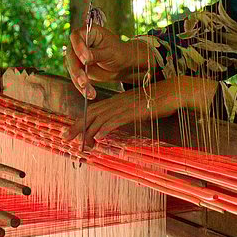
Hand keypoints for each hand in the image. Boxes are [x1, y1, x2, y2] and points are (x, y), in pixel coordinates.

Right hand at [65, 25, 151, 98]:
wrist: (123, 64)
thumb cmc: (119, 52)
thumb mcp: (110, 52)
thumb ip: (96, 54)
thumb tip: (84, 58)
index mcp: (88, 32)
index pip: (76, 37)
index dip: (78, 47)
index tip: (85, 60)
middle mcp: (79, 42)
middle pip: (71, 55)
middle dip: (77, 70)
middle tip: (84, 81)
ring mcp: (77, 56)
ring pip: (72, 69)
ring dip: (79, 82)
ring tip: (89, 93)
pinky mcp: (79, 68)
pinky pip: (76, 78)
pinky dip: (81, 87)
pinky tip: (89, 94)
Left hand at [65, 76, 216, 146]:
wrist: (171, 91)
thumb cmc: (156, 100)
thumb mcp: (136, 108)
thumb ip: (124, 115)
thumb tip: (114, 126)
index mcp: (115, 101)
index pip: (92, 111)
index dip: (80, 121)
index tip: (70, 131)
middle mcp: (116, 103)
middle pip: (91, 114)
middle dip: (77, 127)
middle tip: (65, 139)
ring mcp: (123, 107)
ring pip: (100, 119)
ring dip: (89, 133)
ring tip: (81, 145)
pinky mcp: (132, 111)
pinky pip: (115, 120)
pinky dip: (105, 129)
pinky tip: (99, 137)